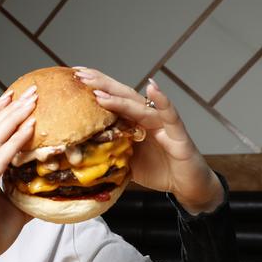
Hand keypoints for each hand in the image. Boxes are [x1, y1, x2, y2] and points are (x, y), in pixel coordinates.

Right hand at [0, 86, 36, 261]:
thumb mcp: (15, 207)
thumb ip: (28, 192)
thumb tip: (50, 186)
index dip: (2, 113)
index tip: (18, 97)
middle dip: (11, 107)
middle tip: (30, 90)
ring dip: (14, 117)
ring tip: (31, 101)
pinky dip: (14, 142)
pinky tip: (29, 130)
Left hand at [73, 68, 222, 214]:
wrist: (187, 186)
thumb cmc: (158, 170)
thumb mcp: (125, 163)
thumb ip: (108, 155)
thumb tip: (79, 159)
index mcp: (133, 122)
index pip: (112, 99)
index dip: (95, 87)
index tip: (74, 75)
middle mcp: (147, 117)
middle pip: (122, 95)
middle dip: (101, 84)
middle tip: (79, 74)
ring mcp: (162, 123)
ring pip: (139, 105)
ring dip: (119, 97)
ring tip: (100, 91)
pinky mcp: (178, 134)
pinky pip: (169, 115)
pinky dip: (162, 101)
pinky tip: (152, 87)